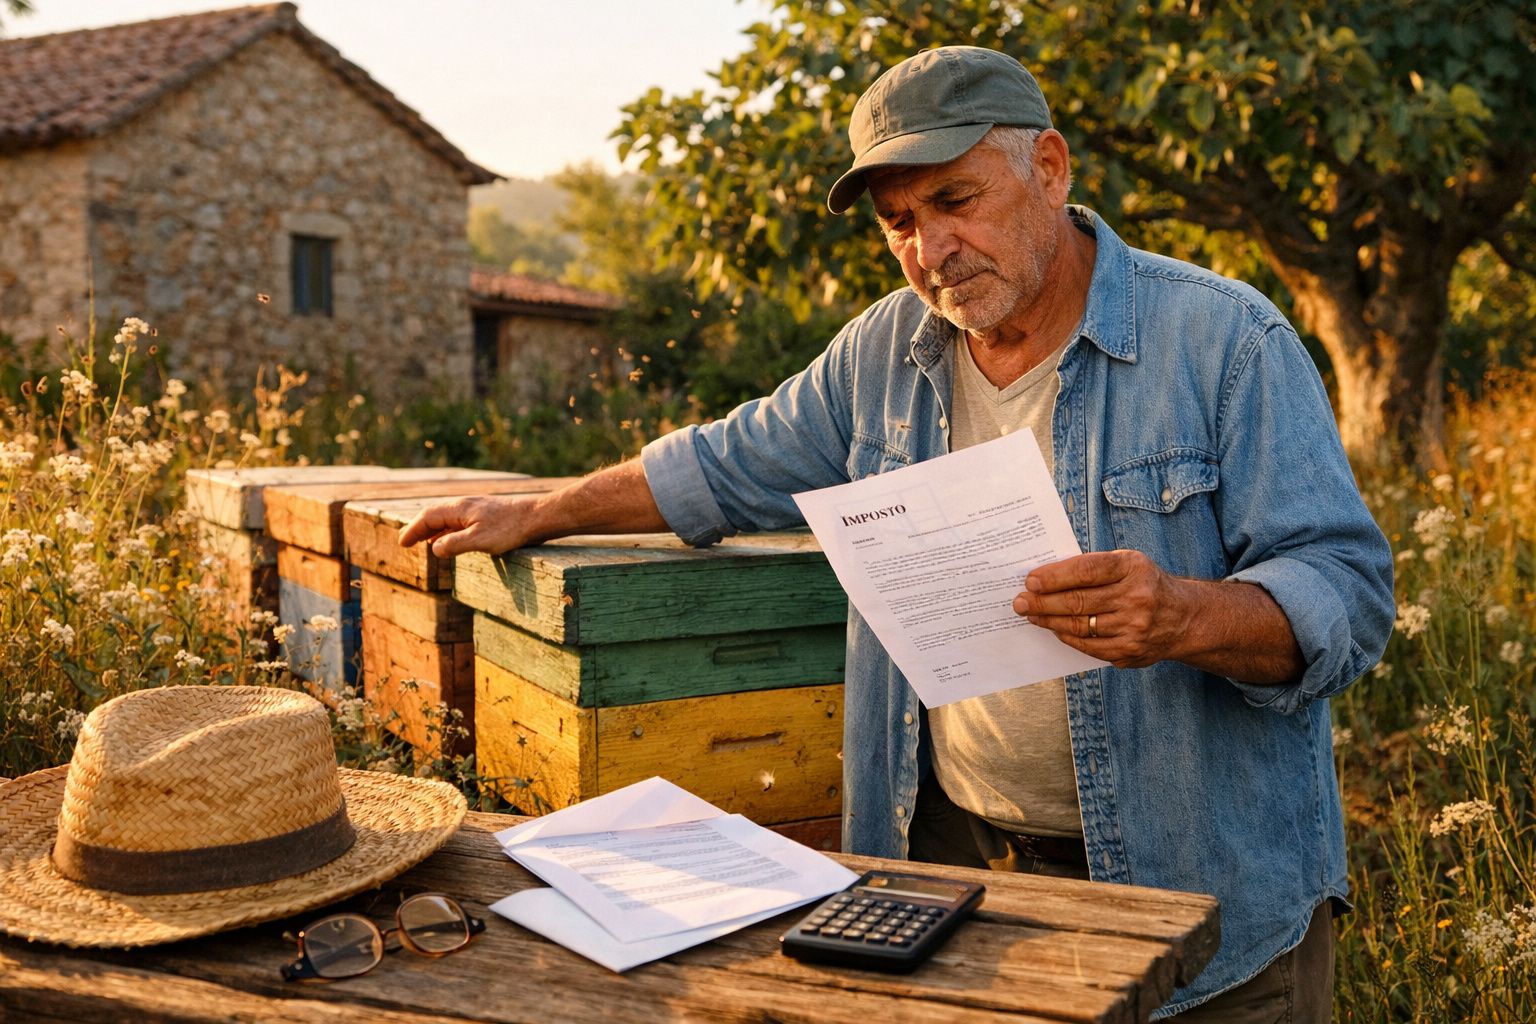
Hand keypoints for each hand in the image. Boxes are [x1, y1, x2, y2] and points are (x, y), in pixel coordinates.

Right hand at [397, 495, 540, 557]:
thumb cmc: (510, 528)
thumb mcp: (480, 540)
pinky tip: (449, 540)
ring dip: (432, 529)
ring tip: (422, 542)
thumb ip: (454, 544)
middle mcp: (464, 505)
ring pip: (446, 518)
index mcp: (458, 509)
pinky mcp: (485, 515)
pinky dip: (446, 530)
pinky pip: (457, 521)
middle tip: (405, 542)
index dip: (413, 530)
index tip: (402, 544)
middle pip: (434, 514)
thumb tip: (434, 548)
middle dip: (418, 528)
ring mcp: (475, 509)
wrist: (537, 516)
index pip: (427, 517)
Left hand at [1011, 550, 1188, 668]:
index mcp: (1133, 568)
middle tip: (1019, 601)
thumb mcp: (1127, 564)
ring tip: (1030, 614)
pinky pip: (1089, 646)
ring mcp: (1135, 627)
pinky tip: (1054, 629)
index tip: (1030, 581)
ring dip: (1049, 620)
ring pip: (1080, 625)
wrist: (1183, 617)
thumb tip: (1046, 577)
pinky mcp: (1130, 651)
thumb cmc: (1144, 584)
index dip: (1055, 576)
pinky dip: (1068, 637)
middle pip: (1078, 601)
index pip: (1086, 571)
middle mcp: (1136, 597)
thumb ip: (1093, 568)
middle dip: (1043, 602)